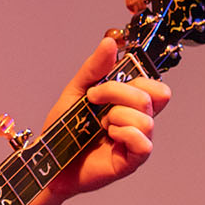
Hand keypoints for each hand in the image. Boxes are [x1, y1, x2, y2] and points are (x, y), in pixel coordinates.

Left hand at [44, 35, 170, 202]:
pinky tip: (110, 136)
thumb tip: (110, 42)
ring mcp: (135, 141)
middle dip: (121, 93)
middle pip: (157, 96)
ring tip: (100, 126)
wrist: (47, 162)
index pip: (154, 85)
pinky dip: (126, 134)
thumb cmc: (63, 131)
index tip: (97, 88)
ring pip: (147, 119)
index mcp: (128, 104)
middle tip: (94, 102)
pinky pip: (144, 144)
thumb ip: (94, 69)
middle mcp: (136, 121)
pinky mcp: (130, 162)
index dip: (132, 80)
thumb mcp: (75, 93)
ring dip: (117, 116)